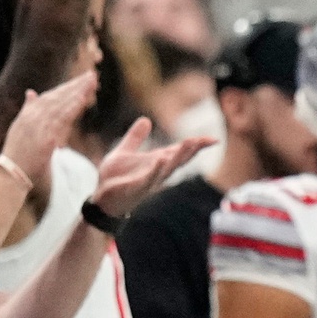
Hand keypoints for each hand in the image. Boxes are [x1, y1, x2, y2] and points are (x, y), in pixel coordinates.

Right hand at [0, 73, 98, 186]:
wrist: (11, 173)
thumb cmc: (18, 156)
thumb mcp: (21, 129)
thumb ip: (27, 110)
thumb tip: (31, 92)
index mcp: (28, 115)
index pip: (50, 97)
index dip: (66, 88)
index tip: (80, 80)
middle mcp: (33, 116)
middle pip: (57, 96)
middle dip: (75, 85)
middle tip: (91, 75)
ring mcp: (39, 125)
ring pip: (61, 104)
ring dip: (78, 92)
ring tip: (92, 82)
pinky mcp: (46, 137)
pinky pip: (62, 119)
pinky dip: (72, 107)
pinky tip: (84, 98)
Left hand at [91, 116, 211, 216]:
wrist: (102, 197)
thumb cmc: (115, 178)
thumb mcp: (124, 151)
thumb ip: (136, 137)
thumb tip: (145, 119)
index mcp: (157, 161)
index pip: (180, 151)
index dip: (197, 145)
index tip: (214, 139)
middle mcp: (157, 171)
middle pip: (180, 159)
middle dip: (192, 150)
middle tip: (207, 140)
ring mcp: (149, 180)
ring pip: (168, 168)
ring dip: (179, 157)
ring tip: (189, 144)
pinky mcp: (137, 188)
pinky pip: (149, 178)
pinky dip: (156, 169)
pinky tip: (161, 159)